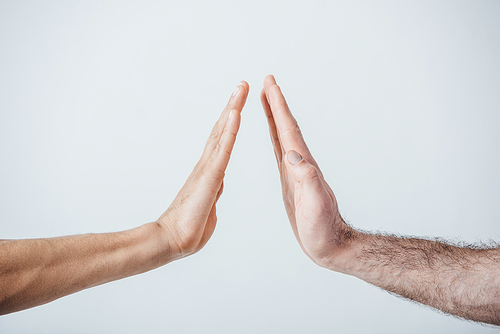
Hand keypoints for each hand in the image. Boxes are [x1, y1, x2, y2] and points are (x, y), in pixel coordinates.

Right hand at [157, 82, 248, 259]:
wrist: (172, 243)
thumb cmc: (190, 230)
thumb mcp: (209, 207)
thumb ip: (214, 192)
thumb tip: (217, 184)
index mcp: (211, 172)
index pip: (223, 141)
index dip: (230, 122)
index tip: (238, 105)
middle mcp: (208, 165)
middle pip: (222, 129)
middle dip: (232, 106)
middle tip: (241, 85)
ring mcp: (208, 168)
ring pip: (222, 133)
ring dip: (232, 109)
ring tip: (241, 88)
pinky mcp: (209, 176)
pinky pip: (223, 150)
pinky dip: (230, 130)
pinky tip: (236, 113)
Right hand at [261, 75, 357, 270]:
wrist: (329, 244)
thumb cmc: (322, 228)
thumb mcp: (315, 203)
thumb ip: (306, 178)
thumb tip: (292, 154)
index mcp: (302, 164)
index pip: (288, 129)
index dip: (278, 106)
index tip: (270, 84)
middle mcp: (299, 163)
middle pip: (284, 127)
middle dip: (275, 104)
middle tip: (267, 82)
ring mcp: (294, 172)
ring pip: (281, 138)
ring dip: (273, 118)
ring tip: (266, 101)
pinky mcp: (289, 182)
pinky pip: (279, 153)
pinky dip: (274, 139)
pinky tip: (272, 136)